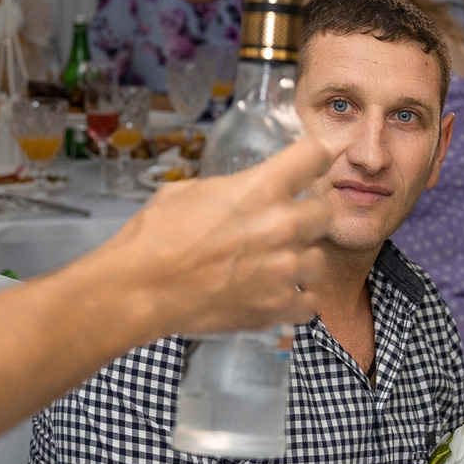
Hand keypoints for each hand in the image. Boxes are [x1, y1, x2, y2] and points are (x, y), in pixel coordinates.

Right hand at [109, 136, 333, 337]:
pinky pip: (309, 302)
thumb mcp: (187, 191)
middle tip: (284, 226)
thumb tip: (235, 196)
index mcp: (262, 188)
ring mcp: (283, 270)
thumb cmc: (153, 235)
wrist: (139, 289)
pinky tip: (276, 294)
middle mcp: (282, 226)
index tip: (311, 165)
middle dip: (306, 217)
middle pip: (325, 213)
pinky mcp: (277, 307)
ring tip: (275, 265)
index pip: (316, 155)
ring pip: (318, 260)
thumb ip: (227, 190)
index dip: (314, 159)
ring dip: (300, 260)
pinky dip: (296, 300)